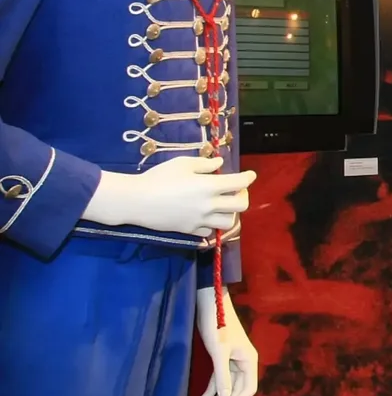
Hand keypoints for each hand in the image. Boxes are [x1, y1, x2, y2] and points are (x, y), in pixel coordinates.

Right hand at [84, 156, 255, 236]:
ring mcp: (200, 220)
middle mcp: (209, 205)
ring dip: (230, 212)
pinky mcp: (190, 230)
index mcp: (209, 186)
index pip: (240, 183)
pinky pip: (210, 231)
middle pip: (241, 205)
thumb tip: (220, 165)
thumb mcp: (182, 164)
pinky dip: (213, 224)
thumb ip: (205, 164)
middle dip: (243, 195)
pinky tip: (207, 216)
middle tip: (236, 190)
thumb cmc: (158, 178)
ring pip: (229, 222)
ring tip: (222, 204)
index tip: (250, 174)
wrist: (136, 201)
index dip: (249, 177)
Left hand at [196, 287, 258, 395]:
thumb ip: (222, 376)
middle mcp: (243, 363)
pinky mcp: (221, 358)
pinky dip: (211, 389)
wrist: (210, 306)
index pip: (249, 388)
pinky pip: (218, 378)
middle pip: (237, 389)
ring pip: (227, 385)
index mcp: (249, 361)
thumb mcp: (219, 352)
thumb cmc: (217, 327)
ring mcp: (232, 361)